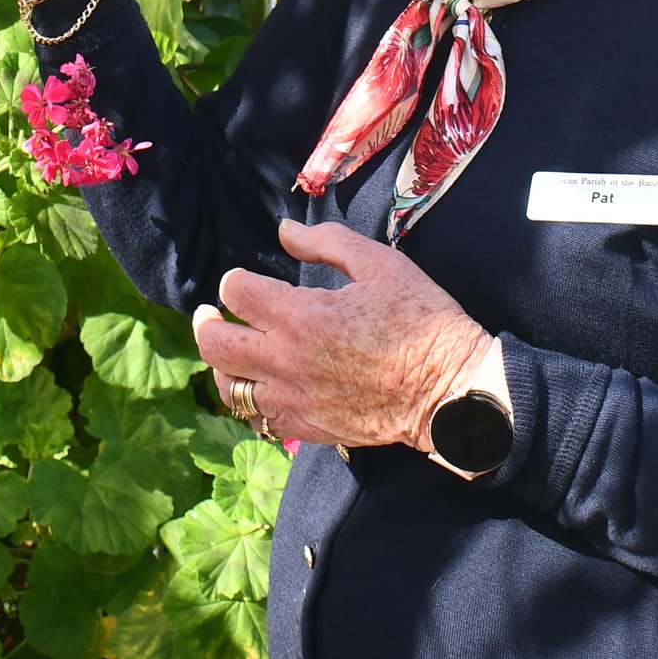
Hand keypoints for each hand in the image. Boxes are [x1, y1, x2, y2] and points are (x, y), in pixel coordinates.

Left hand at [192, 217, 492, 452]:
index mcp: (300, 315)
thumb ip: (327, 243)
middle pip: (215, 344)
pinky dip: (251, 401)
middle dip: (207, 323)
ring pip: (228, 388)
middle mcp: (285, 360)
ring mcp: (293, 399)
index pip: (236, 292)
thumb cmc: (421, 320)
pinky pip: (257, 419)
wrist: (450, 390)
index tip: (245, 281)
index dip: (235, 281)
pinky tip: (262, 386)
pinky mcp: (306, 427)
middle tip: (211, 313)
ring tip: (234, 351)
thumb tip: (284, 231)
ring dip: (224, 365)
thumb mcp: (380, 265)